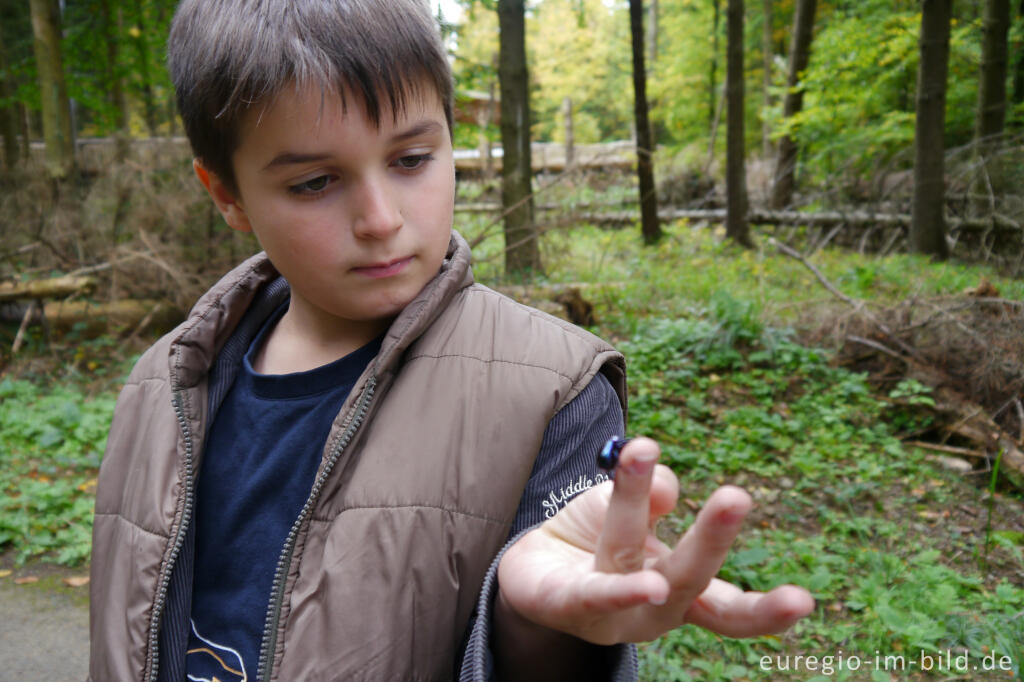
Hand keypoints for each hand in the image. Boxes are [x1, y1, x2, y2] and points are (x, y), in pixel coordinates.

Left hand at [496, 437, 814, 645]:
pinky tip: (641, 580)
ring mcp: (612, 616)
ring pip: (630, 562)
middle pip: (689, 580)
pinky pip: (593, 593)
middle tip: (738, 495)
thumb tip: (666, 487)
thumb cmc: (598, 537)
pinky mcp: (569, 607)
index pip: (730, 605)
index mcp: (681, 588)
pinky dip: (618, 587)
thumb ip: (652, 489)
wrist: (532, 568)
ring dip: (640, 513)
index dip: (767, 611)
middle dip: (712, 538)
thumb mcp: (632, 504)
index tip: (806, 601)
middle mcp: (654, 609)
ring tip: (665, 488)